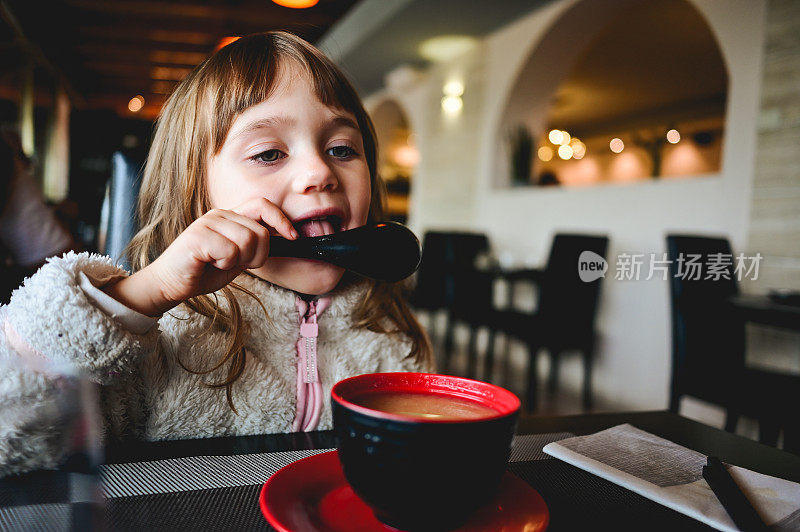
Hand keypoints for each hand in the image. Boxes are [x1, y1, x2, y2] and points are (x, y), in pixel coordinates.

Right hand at [104, 198, 296, 315]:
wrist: (171, 284)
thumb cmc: (204, 271)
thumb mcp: (238, 257)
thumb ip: (255, 245)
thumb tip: (284, 237)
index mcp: (230, 216)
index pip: (263, 205)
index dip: (281, 219)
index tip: (292, 237)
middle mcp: (220, 214)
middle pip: (260, 232)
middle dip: (257, 255)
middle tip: (238, 263)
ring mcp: (208, 223)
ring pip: (247, 241)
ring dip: (239, 260)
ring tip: (221, 263)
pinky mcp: (197, 237)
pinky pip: (229, 251)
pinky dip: (224, 264)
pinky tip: (210, 263)